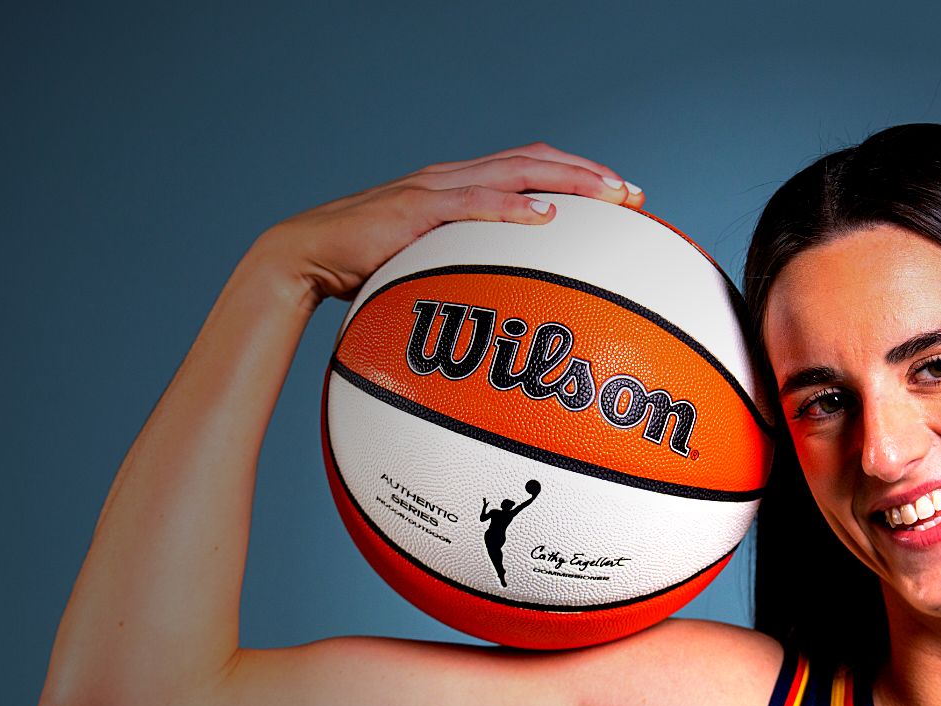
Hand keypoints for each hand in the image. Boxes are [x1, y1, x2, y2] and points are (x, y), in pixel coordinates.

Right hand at [256, 142, 643, 306]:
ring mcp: (434, 190)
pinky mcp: (414, 210)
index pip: (531, 169)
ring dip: (567, 181)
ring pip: (514, 172)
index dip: (580, 176)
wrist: (306, 259)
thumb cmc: (369, 271)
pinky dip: (512, 208)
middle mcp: (453, 179)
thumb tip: (513, 309)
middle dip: (590, 175)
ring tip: (609, 195)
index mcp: (460, 188)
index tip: (626, 198)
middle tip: (635, 195)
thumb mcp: (432, 267)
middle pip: (535, 162)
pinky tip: (546, 216)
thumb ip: (469, 271)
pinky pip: (472, 204)